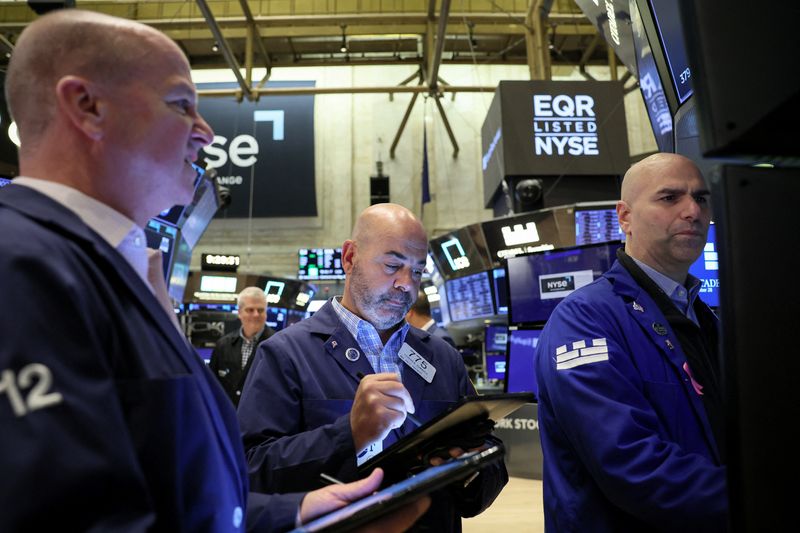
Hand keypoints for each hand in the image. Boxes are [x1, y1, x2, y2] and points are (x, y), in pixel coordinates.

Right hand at [299, 468, 429, 531]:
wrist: (297, 522)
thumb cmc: (315, 511)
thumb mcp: (336, 495)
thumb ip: (360, 488)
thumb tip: (379, 476)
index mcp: (361, 526)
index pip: (393, 521)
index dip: (411, 511)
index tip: (423, 499)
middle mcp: (365, 532)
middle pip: (395, 528)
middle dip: (410, 515)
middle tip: (423, 500)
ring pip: (390, 531)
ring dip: (402, 520)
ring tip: (413, 505)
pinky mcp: (360, 532)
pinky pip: (382, 531)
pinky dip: (391, 524)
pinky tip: (396, 515)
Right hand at [350, 373, 414, 451]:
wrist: (354, 433)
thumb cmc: (365, 414)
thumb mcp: (368, 394)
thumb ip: (383, 388)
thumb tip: (404, 390)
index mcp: (368, 381)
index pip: (394, 377)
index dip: (402, 387)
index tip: (404, 396)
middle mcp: (370, 389)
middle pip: (400, 388)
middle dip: (407, 400)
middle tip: (409, 408)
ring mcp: (375, 402)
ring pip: (402, 404)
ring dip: (400, 413)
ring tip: (388, 418)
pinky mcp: (382, 415)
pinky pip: (401, 416)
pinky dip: (398, 422)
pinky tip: (388, 424)